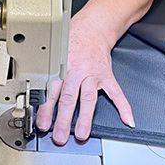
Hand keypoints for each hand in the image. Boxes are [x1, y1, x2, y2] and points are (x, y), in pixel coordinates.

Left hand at [35, 13, 134, 144]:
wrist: (92, 27)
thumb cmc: (70, 41)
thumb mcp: (53, 56)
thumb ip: (48, 76)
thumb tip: (36, 98)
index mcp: (61, 68)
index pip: (51, 92)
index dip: (46, 110)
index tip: (42, 125)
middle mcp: (76, 72)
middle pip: (69, 98)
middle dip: (63, 120)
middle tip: (60, 137)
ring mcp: (93, 75)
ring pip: (88, 99)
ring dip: (85, 118)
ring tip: (82, 134)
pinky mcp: (106, 75)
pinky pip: (116, 92)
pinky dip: (124, 107)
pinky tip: (128, 120)